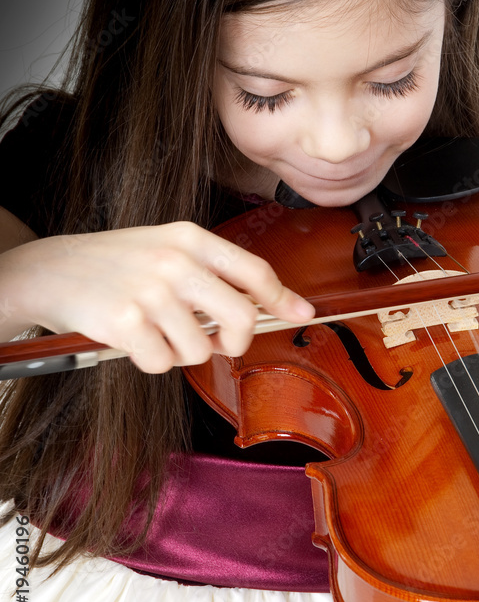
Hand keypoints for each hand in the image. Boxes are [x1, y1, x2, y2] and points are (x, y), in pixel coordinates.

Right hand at [2, 221, 314, 371]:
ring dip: (181, 352)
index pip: (253, 270)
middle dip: (235, 341)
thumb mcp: (168, 248)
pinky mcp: (126, 322)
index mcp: (191, 239)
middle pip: (240, 317)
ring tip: (156, 331)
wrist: (54, 270)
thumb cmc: (118, 263)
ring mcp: (151, 292)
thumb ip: (216, 272)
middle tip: (219, 343)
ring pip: (199, 350)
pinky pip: (162, 363)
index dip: (282, 297)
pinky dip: (152, 361)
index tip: (301, 313)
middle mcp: (176, 262)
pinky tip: (134, 340)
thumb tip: (272, 303)